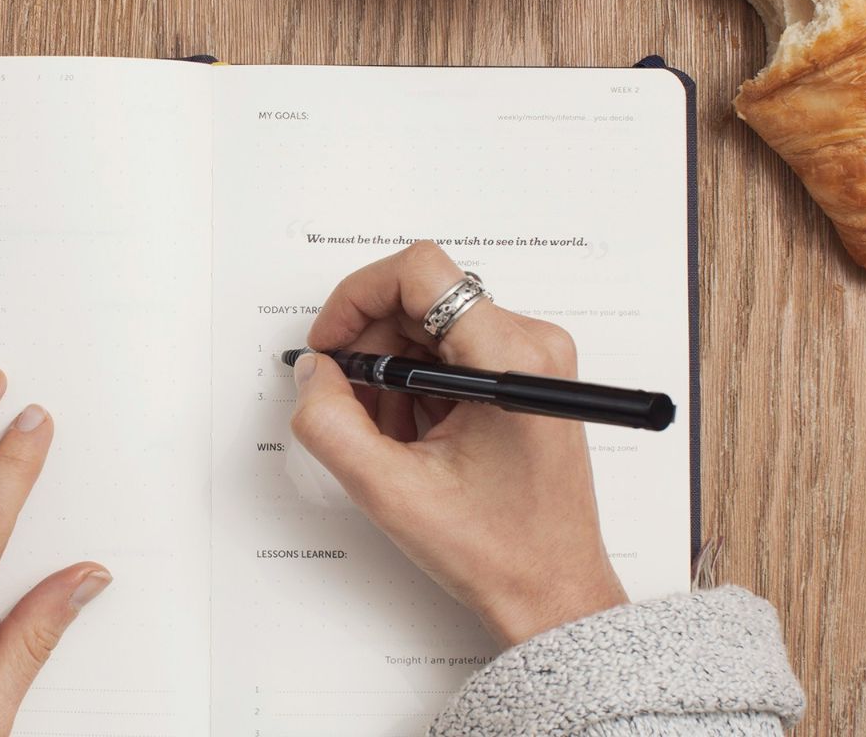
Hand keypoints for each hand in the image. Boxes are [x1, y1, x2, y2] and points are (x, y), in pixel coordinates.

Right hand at [293, 243, 627, 646]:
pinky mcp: (526, 377)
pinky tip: (414, 438)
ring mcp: (532, 359)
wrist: (553, 592)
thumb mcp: (391, 491)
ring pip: (431, 327)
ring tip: (390, 437)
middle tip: (348, 404)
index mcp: (510, 359)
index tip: (331, 344)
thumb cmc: (499, 551)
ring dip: (392, 373)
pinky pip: (452, 352)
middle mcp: (531, 344)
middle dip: (371, 347)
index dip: (357, 298)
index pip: (420, 272)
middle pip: (421, 299)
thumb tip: (313, 372)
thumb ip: (332, 423)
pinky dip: (417, 386)